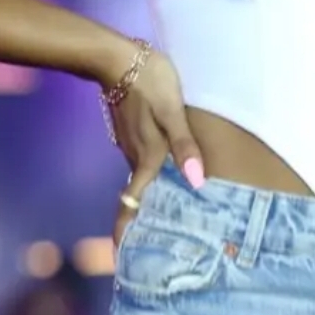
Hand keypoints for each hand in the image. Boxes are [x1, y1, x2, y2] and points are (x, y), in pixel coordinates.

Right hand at [110, 50, 204, 246]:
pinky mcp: (129, 128)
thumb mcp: (172, 110)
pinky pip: (140, 158)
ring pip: (140, 175)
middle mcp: (133, 154)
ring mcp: (129, 141)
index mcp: (146, 155)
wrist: (117, 57)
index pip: (131, 202)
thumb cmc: (150, 81)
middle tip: (158, 241)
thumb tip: (197, 183)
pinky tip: (165, 170)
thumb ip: (184, 145)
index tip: (123, 257)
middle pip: (138, 193)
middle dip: (143, 217)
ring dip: (149, 193)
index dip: (124, 231)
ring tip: (169, 210)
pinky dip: (150, 171)